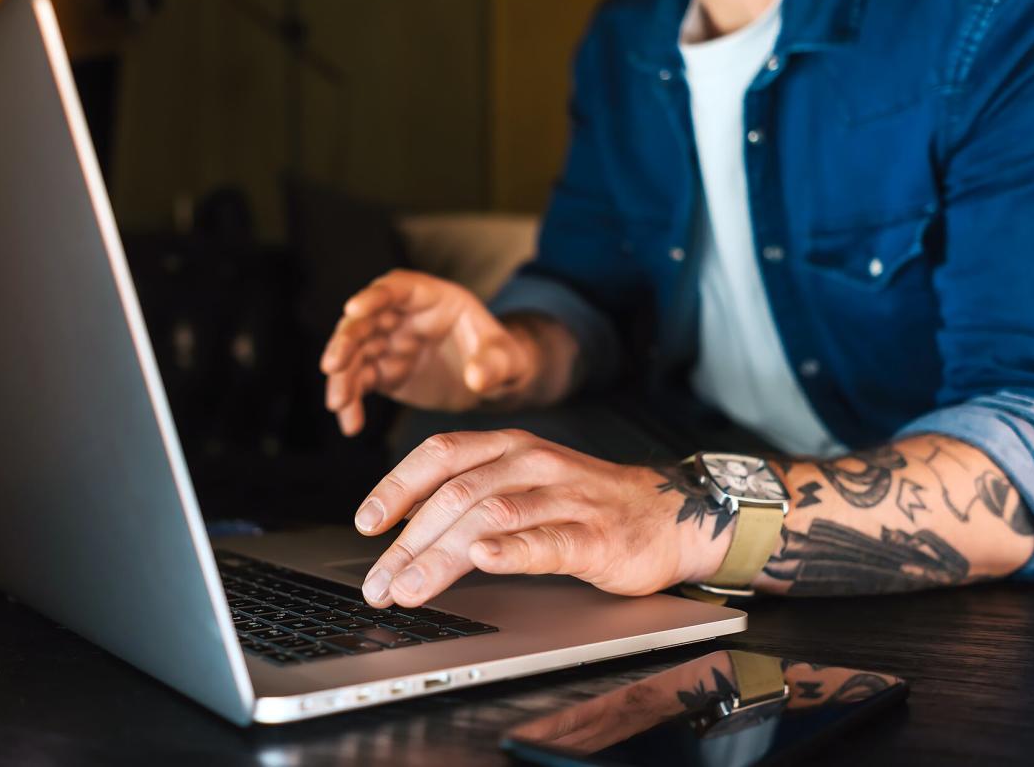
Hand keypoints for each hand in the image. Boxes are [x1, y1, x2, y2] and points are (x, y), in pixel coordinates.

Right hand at [320, 270, 537, 435]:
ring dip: (342, 377)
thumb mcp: (507, 357)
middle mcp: (403, 316)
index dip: (374, 297)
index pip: (397, 288)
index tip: (353, 309)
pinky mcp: (385, 372)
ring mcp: (390, 343)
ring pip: (355, 354)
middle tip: (332, 365)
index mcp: (431, 297)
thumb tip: (476, 378)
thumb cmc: (503, 356)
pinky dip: (352, 402)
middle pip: (365, 321)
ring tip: (338, 404)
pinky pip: (361, 384)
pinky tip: (351, 424)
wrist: (494, 380)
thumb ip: (493, 363)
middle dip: (346, 341)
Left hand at [352, 429, 733, 607]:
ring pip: (490, 516)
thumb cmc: (586, 503)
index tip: (367, 522)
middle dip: (407, 542)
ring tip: (409, 587)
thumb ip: (473, 494)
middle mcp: (533, 463)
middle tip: (379, 583)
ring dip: (440, 555)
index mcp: (510, 446)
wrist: (667, 514)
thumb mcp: (525, 482)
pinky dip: (511, 550)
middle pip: (455, 494)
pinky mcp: (593, 535)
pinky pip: (547, 539)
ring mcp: (564, 497)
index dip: (397, 486)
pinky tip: (484, 561)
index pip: (440, 455)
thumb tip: (407, 527)